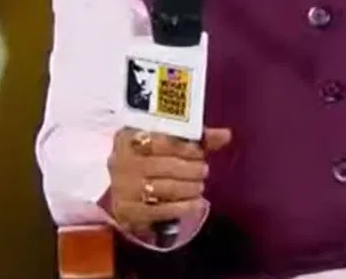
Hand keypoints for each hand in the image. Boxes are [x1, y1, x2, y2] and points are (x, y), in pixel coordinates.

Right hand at [106, 127, 231, 236]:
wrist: (119, 191)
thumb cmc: (148, 160)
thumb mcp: (166, 143)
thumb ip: (195, 138)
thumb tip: (226, 135)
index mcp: (130, 138)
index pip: (163, 142)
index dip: (186, 148)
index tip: (200, 153)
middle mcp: (122, 162)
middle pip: (166, 166)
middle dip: (191, 169)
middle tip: (204, 170)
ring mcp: (124, 188)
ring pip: (166, 188)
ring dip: (190, 188)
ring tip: (200, 186)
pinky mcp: (129, 211)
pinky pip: (162, 210)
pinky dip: (184, 207)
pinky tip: (197, 203)